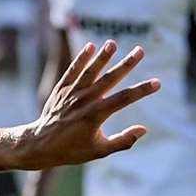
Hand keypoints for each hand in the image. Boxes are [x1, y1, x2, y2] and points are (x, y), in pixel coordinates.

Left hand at [19, 41, 158, 170]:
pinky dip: (80, 60)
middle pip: (109, 79)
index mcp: (95, 116)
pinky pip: (71, 72)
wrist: (38, 146)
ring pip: (89, 72)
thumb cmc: (69, 150)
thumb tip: (144, 130)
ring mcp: (71, 95)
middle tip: (141, 50)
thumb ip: (122, 141)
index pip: (124, 99)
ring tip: (112, 43)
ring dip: (101, 57)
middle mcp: (84, 102)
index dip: (141, 91)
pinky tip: (90, 47)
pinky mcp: (60, 91)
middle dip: (126, 64)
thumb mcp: (97, 151)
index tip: (157, 83)